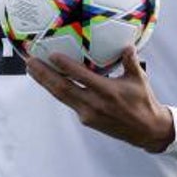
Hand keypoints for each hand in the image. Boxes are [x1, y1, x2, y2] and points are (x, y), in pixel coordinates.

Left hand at [25, 46, 174, 152]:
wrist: (147, 131)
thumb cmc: (143, 101)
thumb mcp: (140, 79)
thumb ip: (131, 61)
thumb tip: (127, 45)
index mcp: (108, 91)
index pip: (81, 77)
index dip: (66, 66)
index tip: (52, 55)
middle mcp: (94, 104)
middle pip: (62, 88)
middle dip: (44, 75)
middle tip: (30, 61)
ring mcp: (88, 114)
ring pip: (61, 96)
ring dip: (45, 82)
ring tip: (31, 69)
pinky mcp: (86, 120)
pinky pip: (68, 102)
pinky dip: (57, 90)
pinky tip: (48, 80)